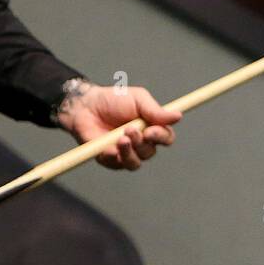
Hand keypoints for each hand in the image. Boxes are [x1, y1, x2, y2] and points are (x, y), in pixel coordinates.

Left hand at [56, 83, 181, 170]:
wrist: (85, 105)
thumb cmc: (113, 100)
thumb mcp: (138, 99)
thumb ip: (155, 110)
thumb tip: (178, 116)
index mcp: (152, 127)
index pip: (166, 138)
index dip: (161, 137)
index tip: (151, 131)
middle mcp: (141, 143)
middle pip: (150, 152)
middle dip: (140, 142)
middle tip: (128, 129)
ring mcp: (125, 153)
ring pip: (135, 163)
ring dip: (129, 152)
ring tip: (120, 139)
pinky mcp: (109, 160)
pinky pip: (116, 165)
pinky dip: (113, 157)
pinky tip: (108, 148)